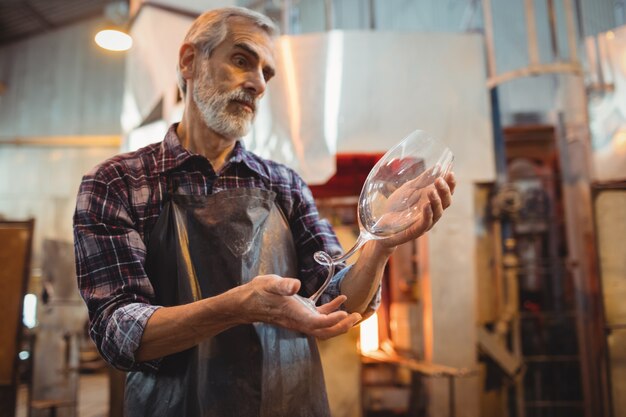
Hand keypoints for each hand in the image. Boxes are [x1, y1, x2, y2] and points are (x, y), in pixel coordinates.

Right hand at [240, 275, 361, 339]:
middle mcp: (299, 320)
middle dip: (342, 326)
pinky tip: (341, 298)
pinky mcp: (301, 312)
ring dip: (340, 322)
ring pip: (324, 327)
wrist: (248, 301)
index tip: (345, 313)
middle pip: (324, 331)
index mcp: (293, 314)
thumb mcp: (270, 284)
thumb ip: (283, 285)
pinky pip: (319, 315)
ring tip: (355, 314)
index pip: (316, 323)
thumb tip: (295, 284)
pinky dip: (332, 310)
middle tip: (358, 316)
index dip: (332, 320)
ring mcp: (301, 318)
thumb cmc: (259, 292)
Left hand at [377, 171, 455, 248]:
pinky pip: (425, 223)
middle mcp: (433, 212)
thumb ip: (422, 180)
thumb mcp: (409, 189)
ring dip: (436, 201)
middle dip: (444, 191)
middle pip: (445, 202)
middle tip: (439, 180)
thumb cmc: (398, 206)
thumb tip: (437, 166)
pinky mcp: (416, 230)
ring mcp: (426, 222)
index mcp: (432, 201)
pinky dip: (427, 214)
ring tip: (432, 191)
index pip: (446, 193)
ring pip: (438, 213)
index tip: (451, 173)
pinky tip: (426, 205)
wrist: (382, 222)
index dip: (451, 184)